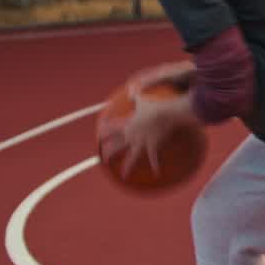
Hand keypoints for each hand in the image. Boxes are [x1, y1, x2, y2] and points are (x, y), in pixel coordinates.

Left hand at [99, 63, 198, 177]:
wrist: (165, 113)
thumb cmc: (154, 105)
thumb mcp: (142, 99)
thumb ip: (135, 94)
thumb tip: (131, 88)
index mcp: (126, 124)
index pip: (110, 129)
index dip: (103, 132)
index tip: (99, 136)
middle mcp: (131, 136)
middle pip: (116, 146)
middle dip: (108, 153)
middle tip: (104, 159)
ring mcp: (141, 142)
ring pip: (131, 158)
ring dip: (127, 167)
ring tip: (124, 175)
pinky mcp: (153, 146)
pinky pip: (154, 158)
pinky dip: (155, 165)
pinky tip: (157, 173)